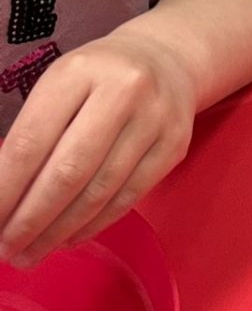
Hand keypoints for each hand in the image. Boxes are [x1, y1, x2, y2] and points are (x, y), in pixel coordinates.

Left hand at [0, 30, 197, 267]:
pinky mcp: (174, 144)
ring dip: (60, 230)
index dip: (5, 190)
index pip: (31, 141)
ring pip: (100, 190)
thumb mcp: (60, 86)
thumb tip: (3, 199)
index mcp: (79, 70)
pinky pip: (129, 196)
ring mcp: (154, 118)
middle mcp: (122, 90)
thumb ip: (33, 134)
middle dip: (31, 219)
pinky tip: (70, 236)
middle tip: (8, 250)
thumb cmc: (97, 78)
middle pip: (68, 171)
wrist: (166, 58)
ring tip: (32, 252)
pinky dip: (95, 224)